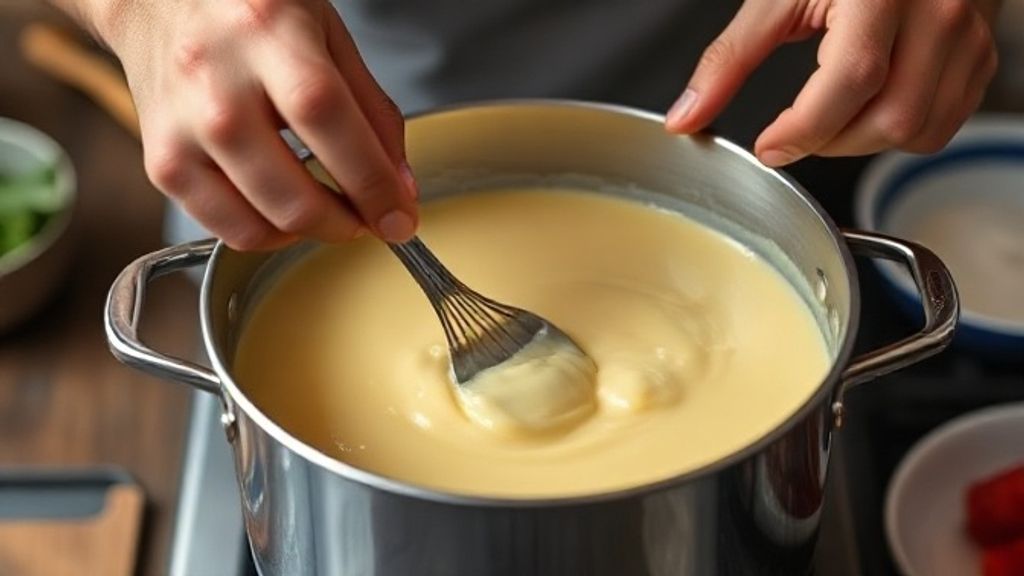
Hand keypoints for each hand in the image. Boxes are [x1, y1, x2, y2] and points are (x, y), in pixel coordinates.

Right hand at [84, 0, 417, 249]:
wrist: (160, 1)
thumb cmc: (250, 12)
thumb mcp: (328, 35)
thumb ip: (372, 110)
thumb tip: (399, 188)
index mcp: (267, 36)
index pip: (328, 123)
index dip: (372, 183)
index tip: (400, 219)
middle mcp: (216, 85)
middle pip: (293, 195)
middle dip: (348, 223)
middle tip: (369, 215)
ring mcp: (183, 130)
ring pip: (261, 225)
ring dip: (313, 231)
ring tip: (329, 208)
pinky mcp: (163, 164)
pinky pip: (227, 229)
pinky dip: (269, 232)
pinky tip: (285, 208)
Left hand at [666, 0, 1000, 165]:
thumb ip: (729, 60)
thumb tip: (686, 117)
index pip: (849, 83)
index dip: (802, 130)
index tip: (769, 145)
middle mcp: (936, 14)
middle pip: (889, 119)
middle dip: (830, 142)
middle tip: (796, 132)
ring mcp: (967, 35)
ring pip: (920, 131)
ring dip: (865, 144)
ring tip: (832, 119)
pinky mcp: (981, 54)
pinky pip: (945, 122)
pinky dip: (903, 133)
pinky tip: (870, 109)